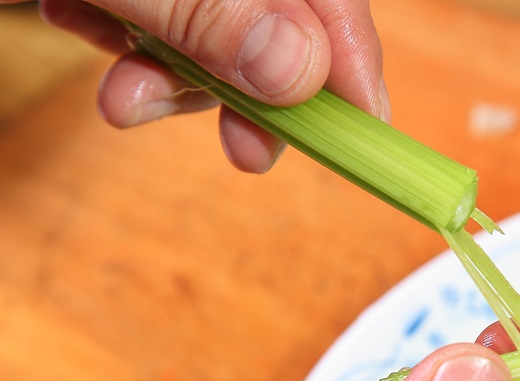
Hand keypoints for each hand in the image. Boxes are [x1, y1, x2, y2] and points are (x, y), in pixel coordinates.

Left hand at [11, 0, 387, 172]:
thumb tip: (300, 73)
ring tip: (123, 100)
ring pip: (215, 32)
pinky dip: (129, 47)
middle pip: (277, 19)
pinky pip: (156, 22)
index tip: (362, 132)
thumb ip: (206, 5)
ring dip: (175, 81)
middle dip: (255, 91)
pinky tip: (84, 25)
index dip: (350, 59)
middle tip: (246, 154)